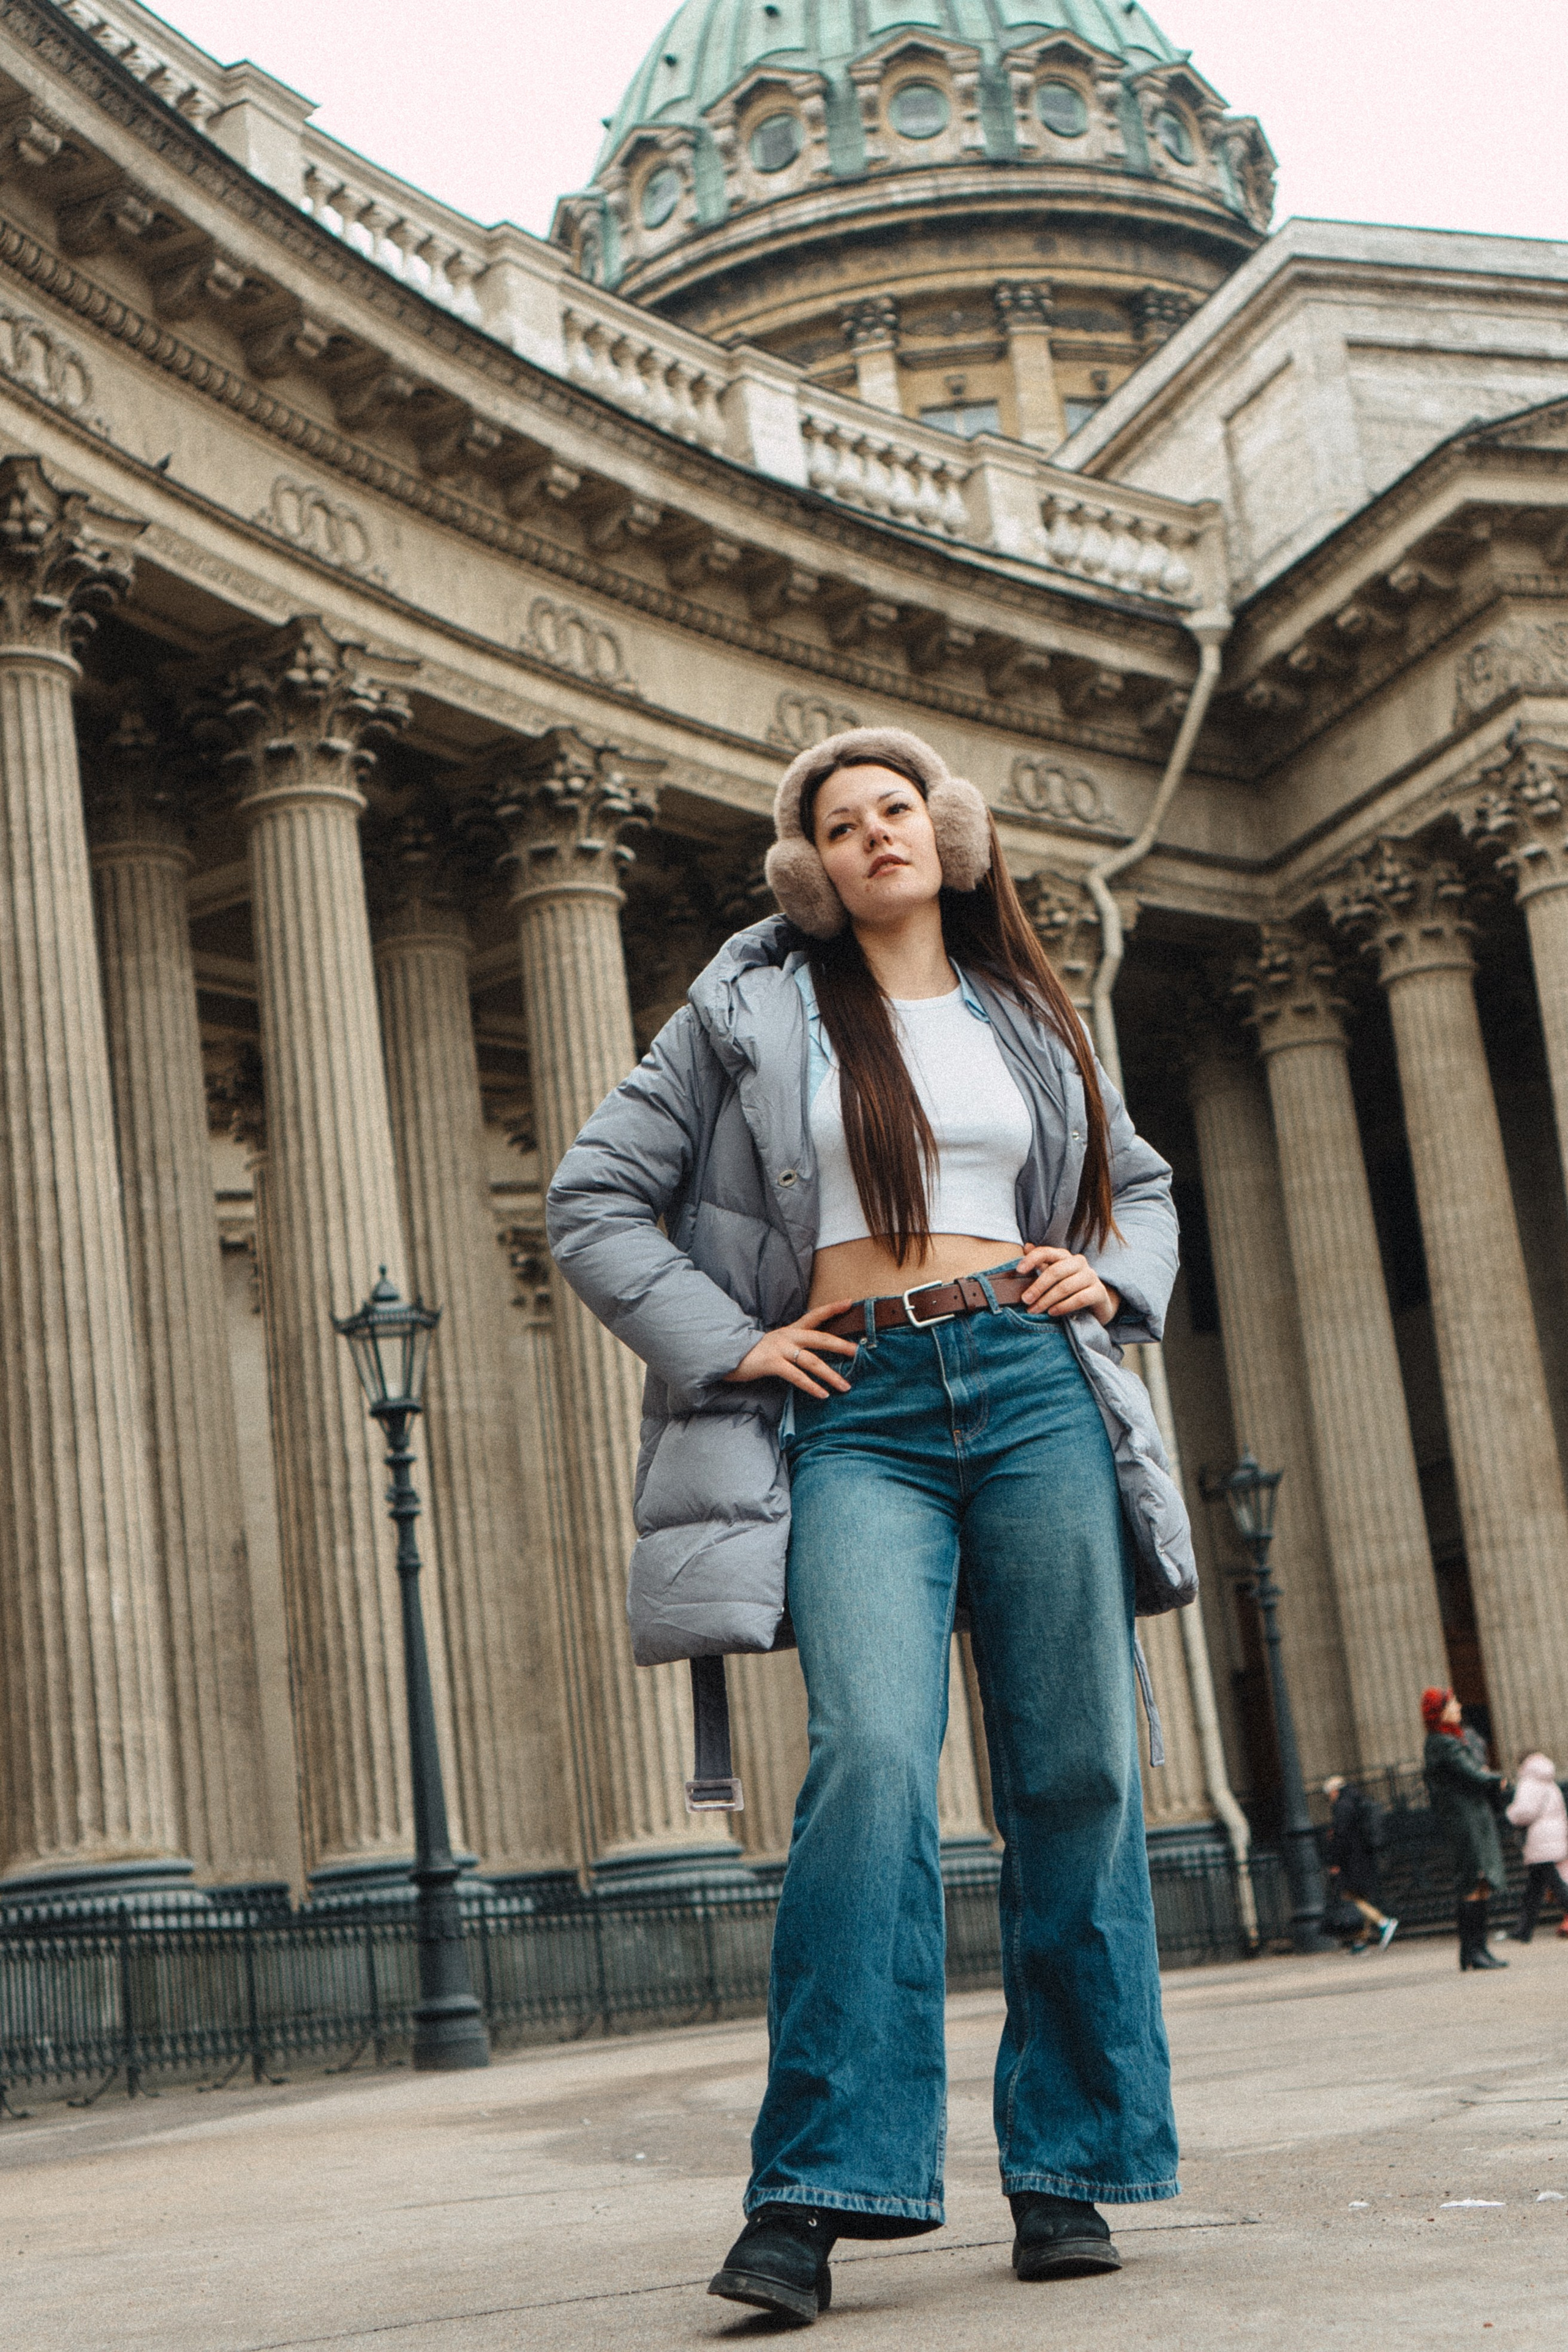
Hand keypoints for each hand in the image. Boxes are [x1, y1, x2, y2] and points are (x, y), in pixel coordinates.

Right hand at [724, 1300, 859, 1398]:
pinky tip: (822, 1394)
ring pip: (811, 1361)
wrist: (727, 1355)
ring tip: (845, 1386)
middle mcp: (787, 1336)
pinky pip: (796, 1376)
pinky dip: (811, 1386)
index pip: (815, 1315)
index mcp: (790, 1330)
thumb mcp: (777, 1345)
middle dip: (840, 1345)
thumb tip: (815, 1357)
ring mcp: (780, 1349)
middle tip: (857, 1352)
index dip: (832, 1308)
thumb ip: (794, 1346)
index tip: (850, 1302)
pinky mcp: (772, 1363)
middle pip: (819, 1338)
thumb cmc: (755, 1353)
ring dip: (830, 1375)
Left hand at [1014, 1244, 1119, 1326]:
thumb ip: (1041, 1263)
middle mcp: (1079, 1262)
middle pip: (1055, 1271)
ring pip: (1065, 1286)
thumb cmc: (1069, 1288)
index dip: (1032, 1259)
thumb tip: (1026, 1247)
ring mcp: (1091, 1276)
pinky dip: (1063, 1306)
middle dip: (1038, 1287)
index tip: (1019, 1270)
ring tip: (1035, 1310)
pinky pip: (1079, 1298)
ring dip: (1047, 1300)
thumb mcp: (1054, 1276)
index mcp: (1064, 1256)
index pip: (1046, 1252)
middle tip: (1025, 1300)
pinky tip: (1052, 1312)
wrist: (1096, 1304)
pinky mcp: (1099, 1292)